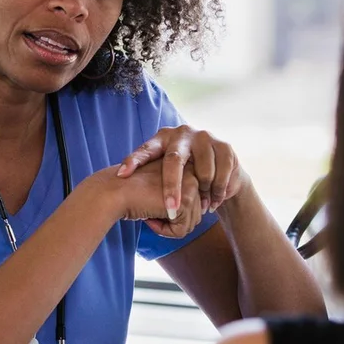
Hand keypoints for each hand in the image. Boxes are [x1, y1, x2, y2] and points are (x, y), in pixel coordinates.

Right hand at [90, 160, 205, 236]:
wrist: (114, 189)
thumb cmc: (129, 190)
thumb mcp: (158, 189)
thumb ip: (177, 196)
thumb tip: (194, 217)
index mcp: (186, 168)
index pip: (192, 204)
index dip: (171, 212)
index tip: (152, 203)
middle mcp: (193, 175)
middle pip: (195, 215)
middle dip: (172, 221)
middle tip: (150, 212)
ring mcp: (191, 188)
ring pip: (190, 224)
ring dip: (168, 227)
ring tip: (150, 214)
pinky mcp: (185, 202)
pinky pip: (181, 231)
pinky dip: (164, 232)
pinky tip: (150, 218)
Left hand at [116, 125, 247, 217]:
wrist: (218, 163)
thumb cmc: (183, 168)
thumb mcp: (162, 166)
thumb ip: (146, 171)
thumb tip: (119, 180)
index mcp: (163, 137)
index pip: (145, 150)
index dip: (133, 161)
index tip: (121, 175)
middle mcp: (183, 134)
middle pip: (174, 161)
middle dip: (172, 187)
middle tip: (171, 209)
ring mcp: (205, 138)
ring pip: (203, 171)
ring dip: (202, 193)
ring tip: (201, 208)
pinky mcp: (225, 146)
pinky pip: (223, 173)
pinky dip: (218, 190)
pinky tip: (214, 202)